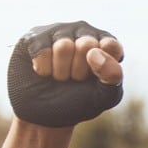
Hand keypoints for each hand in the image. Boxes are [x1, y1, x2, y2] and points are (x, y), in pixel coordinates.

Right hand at [7, 20, 123, 127]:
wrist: (46, 115)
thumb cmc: (79, 102)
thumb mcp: (104, 96)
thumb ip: (113, 76)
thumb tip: (95, 53)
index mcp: (104, 45)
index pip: (111, 45)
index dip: (102, 67)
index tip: (96, 78)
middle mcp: (82, 32)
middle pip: (86, 45)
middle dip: (80, 71)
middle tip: (75, 79)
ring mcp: (58, 31)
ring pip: (63, 46)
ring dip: (61, 71)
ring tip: (59, 76)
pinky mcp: (34, 36)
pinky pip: (42, 51)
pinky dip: (44, 70)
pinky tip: (44, 71)